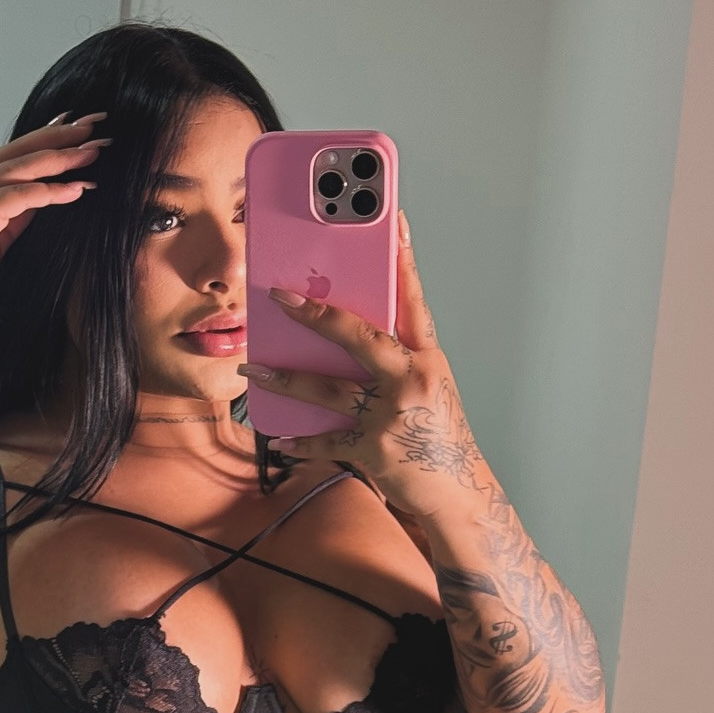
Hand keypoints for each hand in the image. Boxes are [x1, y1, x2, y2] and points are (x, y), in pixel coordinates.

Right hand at [0, 113, 106, 322]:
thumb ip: (13, 219)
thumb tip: (39, 203)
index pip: (15, 154)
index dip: (46, 139)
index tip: (75, 127)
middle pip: (23, 150)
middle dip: (62, 136)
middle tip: (96, 124)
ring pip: (23, 166)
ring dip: (61, 157)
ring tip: (94, 151)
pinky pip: (18, 197)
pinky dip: (48, 191)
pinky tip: (75, 188)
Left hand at [237, 211, 488, 523]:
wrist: (458, 492)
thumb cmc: (439, 437)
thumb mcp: (430, 388)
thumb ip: (397, 361)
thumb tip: (348, 338)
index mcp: (428, 359)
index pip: (413, 302)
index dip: (403, 261)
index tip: (392, 221)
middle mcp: (411, 380)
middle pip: (359, 337)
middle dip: (316, 315)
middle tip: (281, 295)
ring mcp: (392, 415)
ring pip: (329, 388)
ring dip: (286, 378)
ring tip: (255, 368)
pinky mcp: (375, 449)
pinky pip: (328, 440)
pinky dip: (302, 441)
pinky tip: (280, 439)